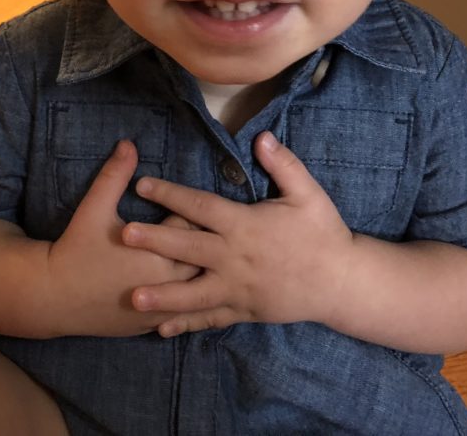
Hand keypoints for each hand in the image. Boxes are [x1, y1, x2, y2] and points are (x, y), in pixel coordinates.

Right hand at [46, 140, 201, 336]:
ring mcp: (160, 309)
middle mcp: (165, 284)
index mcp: (156, 252)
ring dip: (198, 277)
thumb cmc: (75, 249)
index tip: (187, 211)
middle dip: (200, 248)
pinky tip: (194, 293)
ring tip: (202, 263)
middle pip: (202, 261)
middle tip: (199, 236)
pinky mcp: (152, 326)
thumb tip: (129, 143)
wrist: (53, 297)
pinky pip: (182, 314)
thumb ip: (114, 175)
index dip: (188, 217)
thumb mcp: (94, 208)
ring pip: (197, 292)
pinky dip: (187, 302)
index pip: (190, 228)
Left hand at [121, 131, 353, 336]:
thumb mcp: (308, 194)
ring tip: (134, 298)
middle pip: (188, 248)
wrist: (341, 282)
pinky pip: (211, 319)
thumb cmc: (324, 233)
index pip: (201, 206)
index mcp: (245, 226)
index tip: (142, 185)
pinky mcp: (244, 311)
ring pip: (194, 294)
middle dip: (155, 241)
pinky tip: (161, 329)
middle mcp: (235, 258)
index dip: (170, 194)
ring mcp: (238, 289)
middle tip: (124, 236)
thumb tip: (261, 137)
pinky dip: (187, 325)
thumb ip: (283, 165)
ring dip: (163, 295)